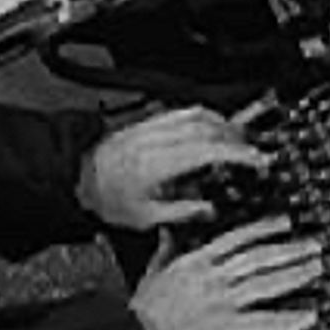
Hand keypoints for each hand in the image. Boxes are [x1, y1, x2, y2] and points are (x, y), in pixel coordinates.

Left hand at [76, 105, 268, 230]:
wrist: (73, 178)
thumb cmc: (104, 199)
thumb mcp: (145, 218)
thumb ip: (181, 212)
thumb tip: (208, 210)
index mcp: (160, 163)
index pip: (209, 149)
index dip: (238, 153)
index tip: (256, 159)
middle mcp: (157, 140)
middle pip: (208, 127)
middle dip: (237, 137)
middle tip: (253, 150)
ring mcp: (151, 128)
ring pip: (195, 114)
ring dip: (222, 123)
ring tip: (238, 136)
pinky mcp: (146, 123)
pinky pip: (180, 111)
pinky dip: (201, 116)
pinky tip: (209, 125)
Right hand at [130, 216, 322, 329]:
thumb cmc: (140, 315)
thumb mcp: (150, 275)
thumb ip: (164, 252)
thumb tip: (167, 232)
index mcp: (195, 262)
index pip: (236, 239)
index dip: (264, 228)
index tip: (285, 222)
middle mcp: (213, 278)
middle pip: (259, 258)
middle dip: (289, 249)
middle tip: (314, 245)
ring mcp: (222, 303)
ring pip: (266, 283)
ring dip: (295, 275)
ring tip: (317, 268)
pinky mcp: (226, 329)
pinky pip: (264, 321)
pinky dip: (289, 319)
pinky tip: (308, 316)